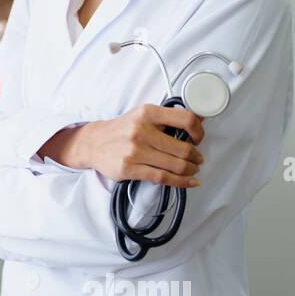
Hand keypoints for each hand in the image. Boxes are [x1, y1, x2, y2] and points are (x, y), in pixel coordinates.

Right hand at [61, 103, 204, 188]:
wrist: (93, 143)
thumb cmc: (122, 129)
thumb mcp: (143, 115)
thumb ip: (168, 117)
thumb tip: (200, 117)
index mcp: (148, 113)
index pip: (185, 119)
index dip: (199, 131)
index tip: (199, 139)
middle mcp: (142, 130)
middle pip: (183, 148)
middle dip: (196, 157)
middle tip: (197, 160)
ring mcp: (135, 151)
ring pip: (176, 165)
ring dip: (190, 170)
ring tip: (192, 170)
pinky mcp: (130, 168)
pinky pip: (163, 178)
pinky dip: (181, 182)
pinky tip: (189, 182)